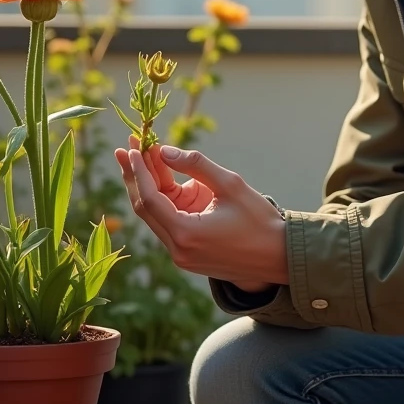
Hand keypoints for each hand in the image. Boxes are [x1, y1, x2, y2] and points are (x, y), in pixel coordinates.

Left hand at [114, 141, 287, 292]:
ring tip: (140, 155)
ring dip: (147, 186)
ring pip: (154, 216)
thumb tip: (163, 151)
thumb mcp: (230, 184)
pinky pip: (167, 222)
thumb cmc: (259, 219)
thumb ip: (196, 165)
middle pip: (145, 208)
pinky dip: (162, 199)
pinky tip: (160, 175)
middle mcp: (177, 249)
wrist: (278, 257)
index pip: (150, 199)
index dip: (139, 170)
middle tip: (126, 147)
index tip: (134, 146)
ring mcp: (180, 255)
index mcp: (186, 234)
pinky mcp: (186, 255)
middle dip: (135, 175)